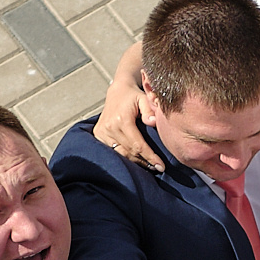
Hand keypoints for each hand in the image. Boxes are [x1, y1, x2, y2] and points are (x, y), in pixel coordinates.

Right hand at [97, 46, 159, 171]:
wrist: (117, 91)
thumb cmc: (134, 96)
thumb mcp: (144, 98)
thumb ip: (149, 110)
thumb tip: (153, 123)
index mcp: (122, 120)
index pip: (138, 145)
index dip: (150, 157)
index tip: (161, 166)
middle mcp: (109, 128)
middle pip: (130, 152)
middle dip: (145, 162)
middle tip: (158, 168)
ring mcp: (102, 133)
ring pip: (121, 154)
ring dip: (136, 162)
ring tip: (149, 166)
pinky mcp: (98, 135)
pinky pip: (113, 151)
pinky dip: (125, 157)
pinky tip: (136, 160)